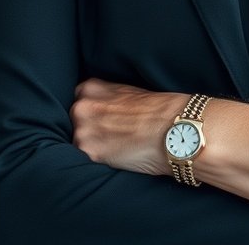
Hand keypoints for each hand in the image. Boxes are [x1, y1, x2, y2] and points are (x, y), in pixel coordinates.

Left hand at [71, 78, 185, 173]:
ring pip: (78, 142)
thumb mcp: (127, 91)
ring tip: (116, 147)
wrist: (173, 127)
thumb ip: (106, 98)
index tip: (104, 120)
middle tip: (112, 135)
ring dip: (92, 147)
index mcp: (91, 88)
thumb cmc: (157, 109)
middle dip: (90, 129)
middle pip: (75, 122)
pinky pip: (85, 161)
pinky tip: (115, 157)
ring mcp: (83, 130)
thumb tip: (99, 111)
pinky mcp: (90, 153)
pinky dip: (97, 161)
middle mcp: (82, 107)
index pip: (79, 100)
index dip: (93, 113)